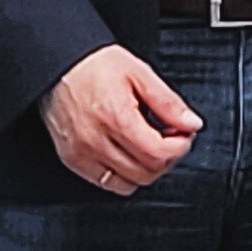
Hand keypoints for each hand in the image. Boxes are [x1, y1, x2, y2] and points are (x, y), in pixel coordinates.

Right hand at [42, 45, 202, 193]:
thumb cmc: (96, 66)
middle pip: (146, 172)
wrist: (60, 67)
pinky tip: (130, 153)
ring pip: (129, 183)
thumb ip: (168, 102)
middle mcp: (96, 141)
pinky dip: (125, 175)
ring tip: (151, 144)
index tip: (184, 133)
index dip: (180, 146)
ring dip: (148, 168)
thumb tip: (191, 123)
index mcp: (115, 117)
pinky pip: (107, 183)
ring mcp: (82, 154)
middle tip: (171, 136)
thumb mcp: (139, 73)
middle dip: (168, 156)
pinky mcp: (73, 161)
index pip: (157, 153)